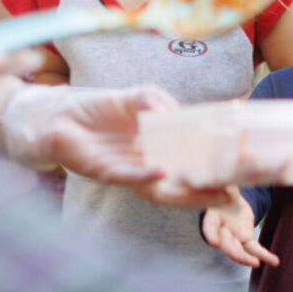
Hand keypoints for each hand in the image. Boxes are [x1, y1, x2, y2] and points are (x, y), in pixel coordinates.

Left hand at [0, 84, 236, 207]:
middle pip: (179, 184)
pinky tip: (164, 173)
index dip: (211, 170)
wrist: (54, 114)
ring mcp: (125, 171)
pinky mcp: (103, 170)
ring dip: (183, 191)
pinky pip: (128, 175)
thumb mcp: (134, 97)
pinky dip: (146, 175)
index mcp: (154, 150)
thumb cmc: (96, 108)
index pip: (188, 164)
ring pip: (158, 188)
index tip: (238, 174)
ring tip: (209, 191)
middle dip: (205, 191)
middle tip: (232, 194)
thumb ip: (154, 100)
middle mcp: (143, 166)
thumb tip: (173, 109)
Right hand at [202, 188, 278, 266]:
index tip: (213, 242)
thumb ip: (221, 185)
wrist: (227, 195)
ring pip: (239, 250)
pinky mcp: (246, 237)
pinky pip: (254, 249)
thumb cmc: (221, 188)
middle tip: (239, 257)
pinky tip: (274, 261)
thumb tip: (225, 180)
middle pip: (225, 243)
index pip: (209, 226)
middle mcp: (220, 230)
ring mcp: (233, 236)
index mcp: (211, 216)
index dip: (210, 234)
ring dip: (247, 258)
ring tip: (256, 264)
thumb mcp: (220, 184)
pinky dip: (264, 255)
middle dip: (232, 251)